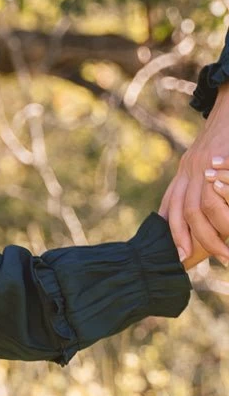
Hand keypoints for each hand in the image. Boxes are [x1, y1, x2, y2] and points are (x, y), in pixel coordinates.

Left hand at [159, 83, 228, 263]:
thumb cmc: (225, 134)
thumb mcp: (205, 158)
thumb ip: (198, 180)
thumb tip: (199, 205)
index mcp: (184, 171)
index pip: (171, 207)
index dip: (171, 233)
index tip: (177, 255)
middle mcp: (188, 169)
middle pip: (182, 212)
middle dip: (185, 240)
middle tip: (191, 262)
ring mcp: (202, 164)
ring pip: (199, 208)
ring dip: (209, 234)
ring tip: (222, 253)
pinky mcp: (218, 159)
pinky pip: (216, 193)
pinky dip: (222, 213)